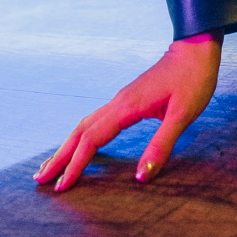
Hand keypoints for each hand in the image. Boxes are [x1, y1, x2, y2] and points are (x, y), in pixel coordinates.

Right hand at [33, 31, 222, 192]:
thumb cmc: (192, 80)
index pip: (92, 140)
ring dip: (67, 146)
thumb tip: (142, 177)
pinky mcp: (127, 99)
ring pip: (85, 124)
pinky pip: (96, 120)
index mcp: (126, 108)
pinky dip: (82, 136)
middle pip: (80, 132)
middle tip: (40, 179)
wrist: (195, 48)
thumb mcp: (182, 115)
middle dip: (60, 156)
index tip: (61, 187)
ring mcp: (121, 99)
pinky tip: (82, 145)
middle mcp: (117, 103)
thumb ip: (161, 145)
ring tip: (52, 166)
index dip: (76, 165)